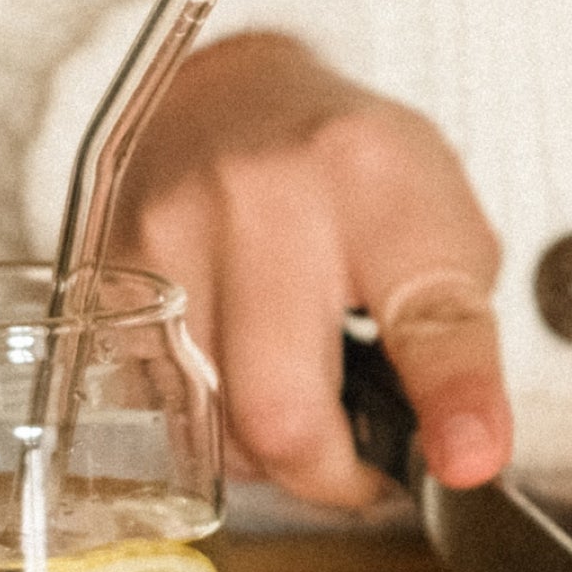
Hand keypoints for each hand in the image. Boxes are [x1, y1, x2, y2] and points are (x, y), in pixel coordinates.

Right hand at [112, 33, 508, 505]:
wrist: (230, 95)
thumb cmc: (350, 171)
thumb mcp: (443, 228)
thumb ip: (456, 339)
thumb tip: (462, 455)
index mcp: (371, 179)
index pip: (423, 316)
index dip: (453, 401)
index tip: (467, 461)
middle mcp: (259, 199)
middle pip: (280, 410)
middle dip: (331, 475)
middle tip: (365, 472)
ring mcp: (167, 234)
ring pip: (210, 426)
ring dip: (267, 456)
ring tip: (306, 413)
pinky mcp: (104, 274)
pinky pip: (158, 406)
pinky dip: (209, 426)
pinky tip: (241, 385)